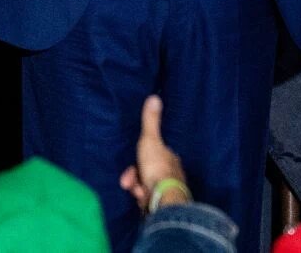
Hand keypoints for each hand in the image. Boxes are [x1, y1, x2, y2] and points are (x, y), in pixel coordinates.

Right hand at [119, 95, 187, 210]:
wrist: (163, 199)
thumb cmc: (157, 168)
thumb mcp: (150, 140)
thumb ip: (150, 121)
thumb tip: (154, 97)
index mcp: (170, 158)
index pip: (153, 155)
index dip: (140, 159)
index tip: (132, 166)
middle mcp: (172, 173)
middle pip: (147, 172)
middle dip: (134, 177)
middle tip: (128, 183)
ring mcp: (168, 189)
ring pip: (146, 185)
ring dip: (136, 187)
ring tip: (136, 192)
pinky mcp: (163, 204)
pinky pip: (148, 199)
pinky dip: (142, 198)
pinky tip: (141, 200)